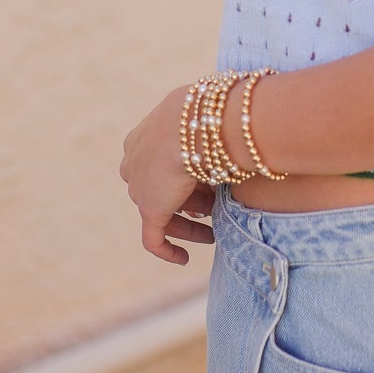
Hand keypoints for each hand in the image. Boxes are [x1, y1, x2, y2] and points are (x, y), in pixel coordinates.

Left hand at [119, 85, 217, 265]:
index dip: (186, 178)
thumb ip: (212, 129)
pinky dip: (167, 250)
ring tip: (212, 233)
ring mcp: (140, 187)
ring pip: (161, 214)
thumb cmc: (207, 113)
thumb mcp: (206, 118)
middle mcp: (135, 163)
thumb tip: (238, 132)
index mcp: (144, 138)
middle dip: (189, 202)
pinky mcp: (149, 209)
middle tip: (213, 211)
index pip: (161, 165)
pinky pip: (153, 239)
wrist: (193, 123)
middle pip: (161, 190)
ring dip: (188, 225)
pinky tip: (183, 259)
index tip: (209, 188)